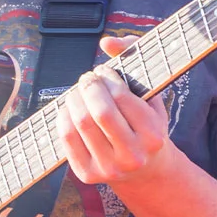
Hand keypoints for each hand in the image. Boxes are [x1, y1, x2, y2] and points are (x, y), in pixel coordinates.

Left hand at [55, 37, 177, 186]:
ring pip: (81, 124)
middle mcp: (133, 156)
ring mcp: (109, 168)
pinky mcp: (88, 175)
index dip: (107, 77)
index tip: (103, 71)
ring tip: (78, 91)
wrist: (146, 170)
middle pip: (100, 112)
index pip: (122, 97)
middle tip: (87, 78)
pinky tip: (69, 107)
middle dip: (88, 87)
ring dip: (74, 98)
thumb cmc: (146, 124)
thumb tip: (107, 41)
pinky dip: (63, 116)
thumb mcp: (151, 95)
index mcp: (153, 135)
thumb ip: (134, 57)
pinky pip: (67, 139)